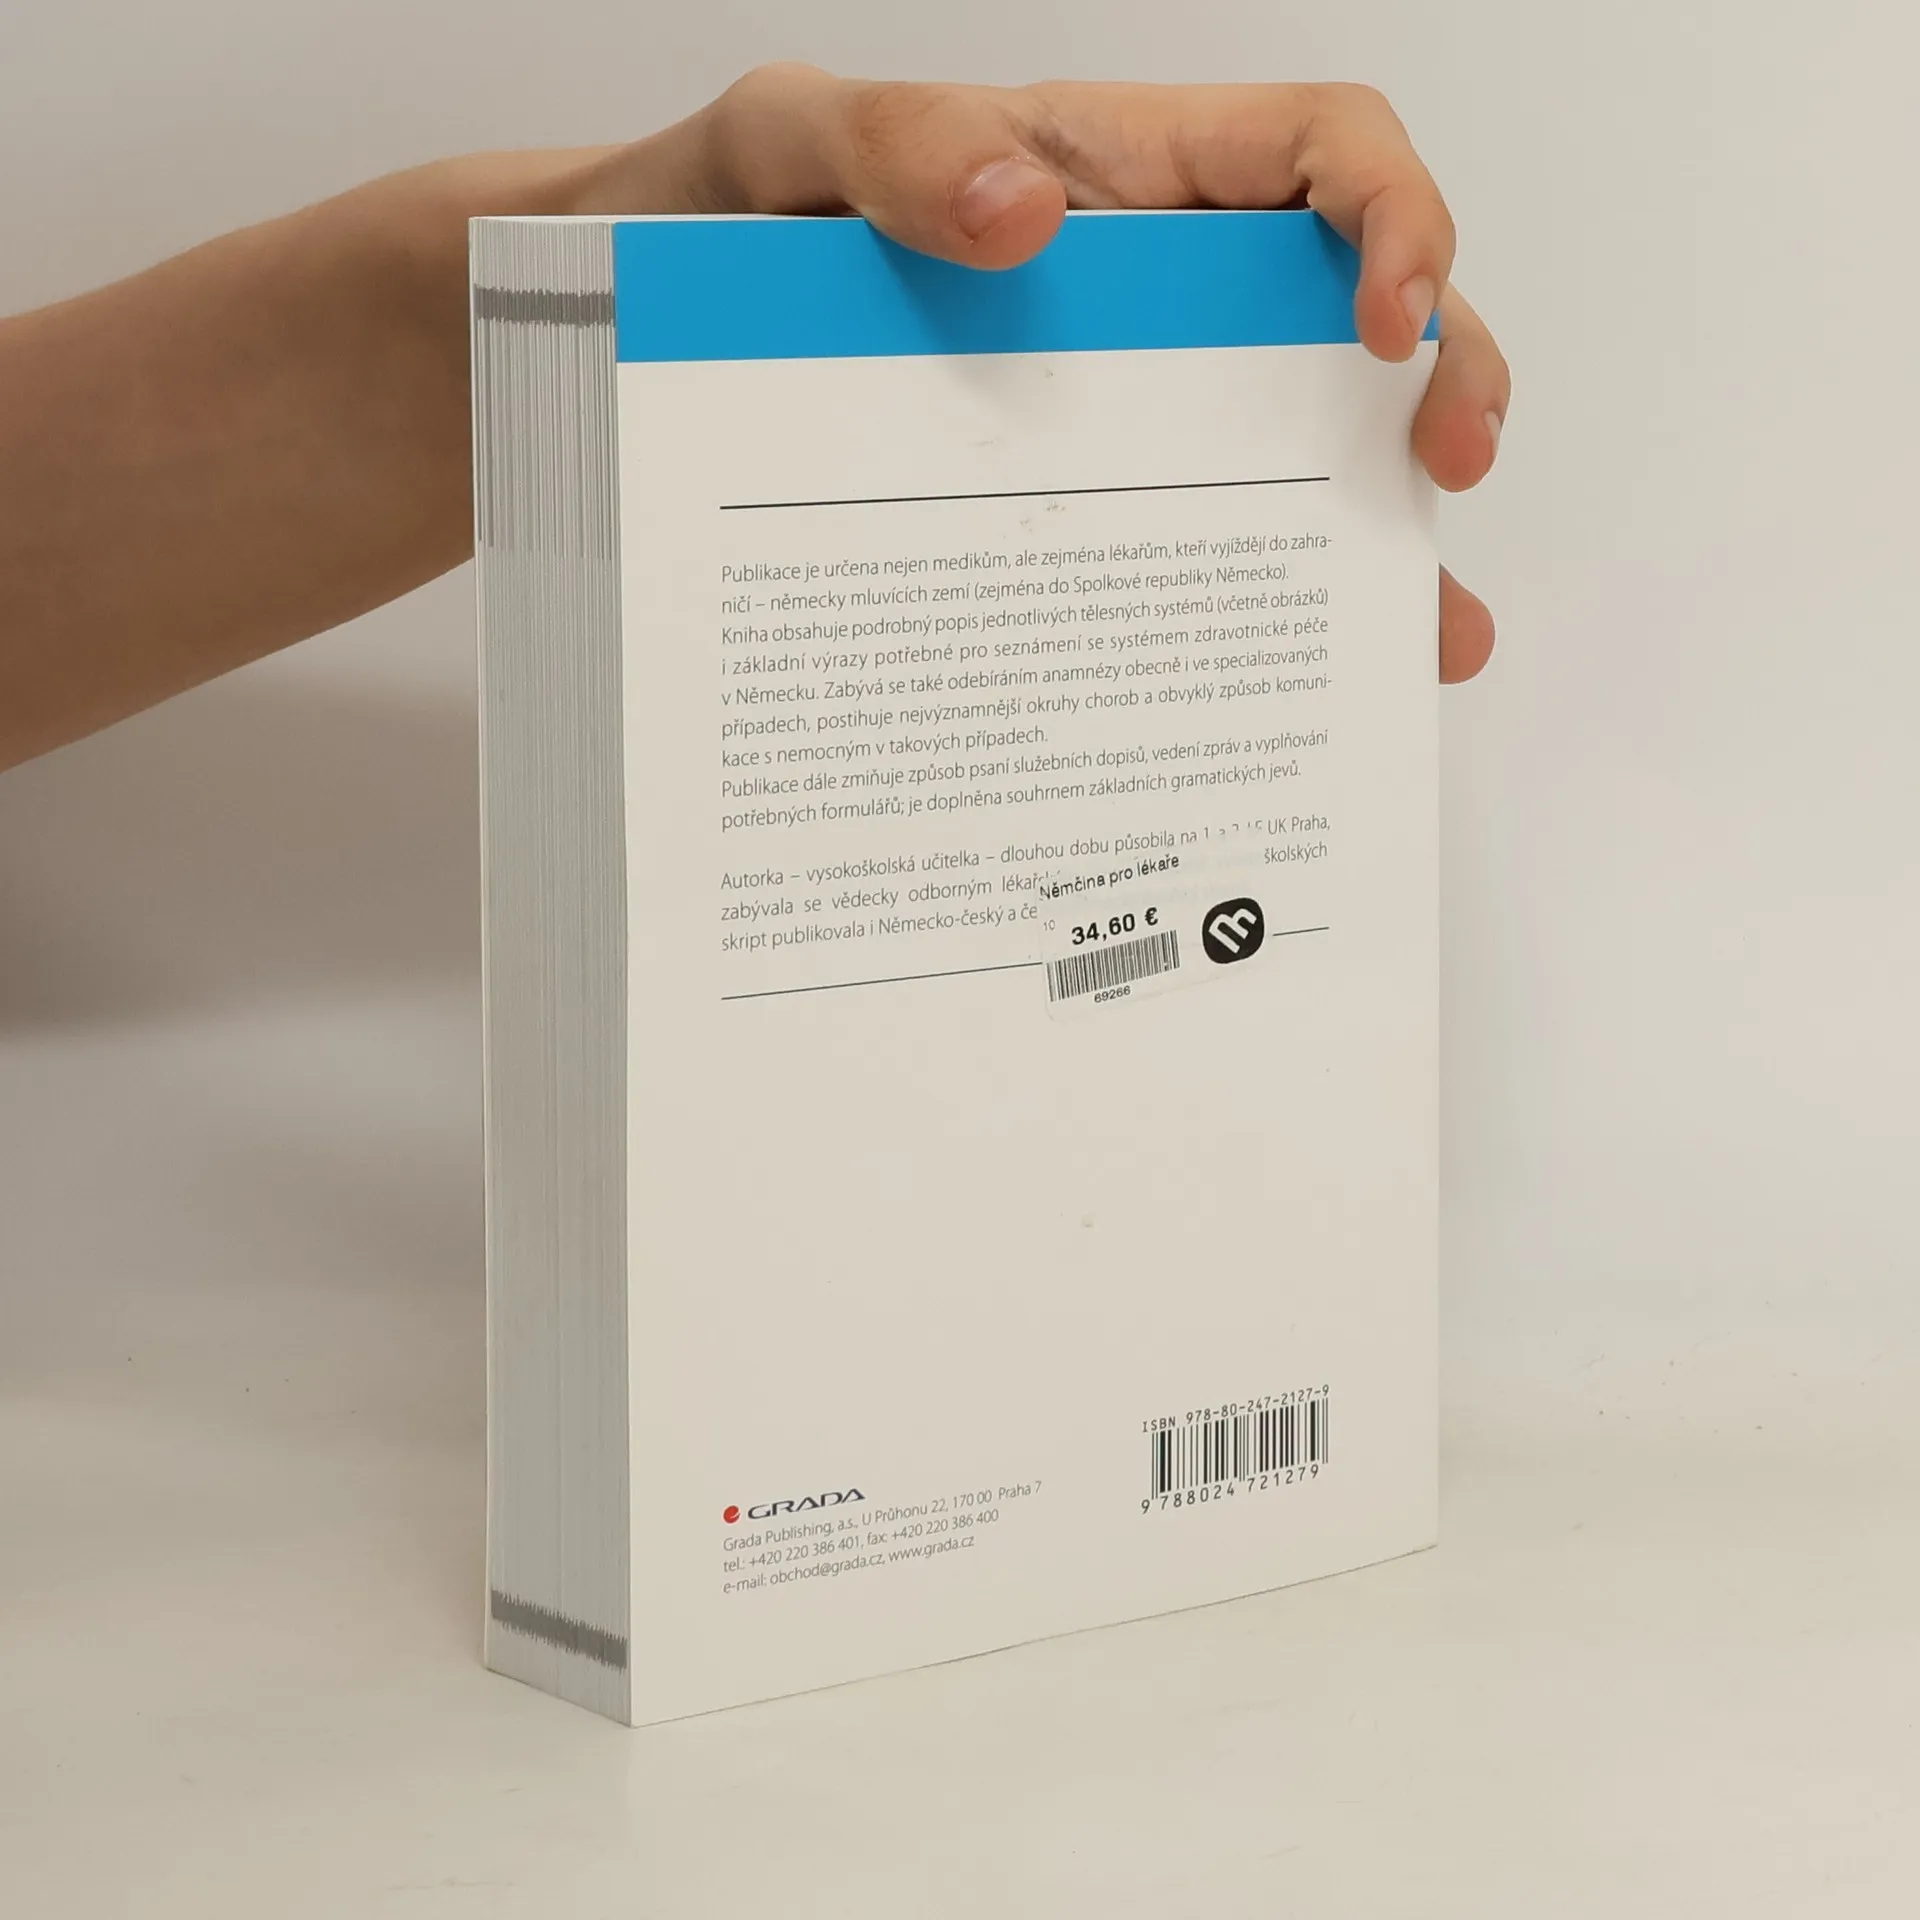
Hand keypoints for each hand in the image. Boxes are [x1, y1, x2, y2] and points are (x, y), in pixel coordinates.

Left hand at [576, 67, 1506, 682]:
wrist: (630, 351)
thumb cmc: (717, 220)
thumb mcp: (790, 149)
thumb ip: (897, 150)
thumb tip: (1029, 217)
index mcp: (1121, 178)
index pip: (1321, 152)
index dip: (1392, 216)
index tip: (1385, 319)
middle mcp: (1155, 300)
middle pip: (1357, 311)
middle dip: (1441, 374)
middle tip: (1449, 460)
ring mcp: (1127, 415)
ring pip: (1304, 449)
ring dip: (1385, 527)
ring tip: (1420, 627)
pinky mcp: (1080, 513)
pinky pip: (1192, 552)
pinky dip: (1260, 616)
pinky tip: (1303, 687)